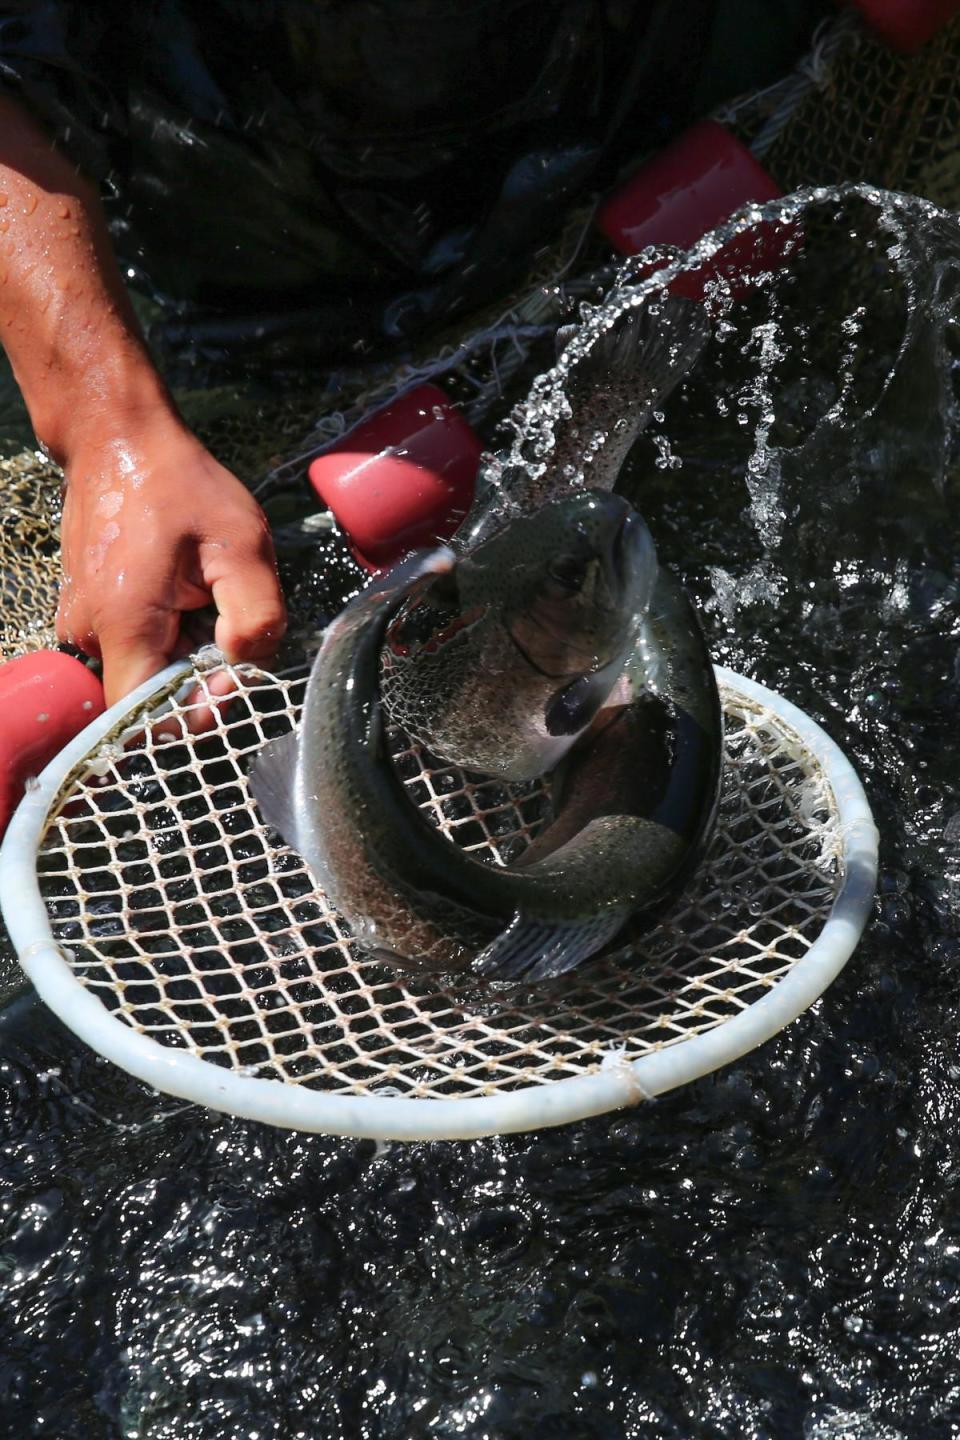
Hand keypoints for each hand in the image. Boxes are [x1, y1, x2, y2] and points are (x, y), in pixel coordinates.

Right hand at [56, 414, 286, 705]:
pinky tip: (184, 584)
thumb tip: (242, 662)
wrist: (118, 438)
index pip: (149, 719)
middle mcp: (91, 633)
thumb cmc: (181, 486)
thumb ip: (256, 615)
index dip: (197, 710)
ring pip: (148, 666)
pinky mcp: (88, 609)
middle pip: (153, 694)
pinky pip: (135, 641)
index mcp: (125, 625)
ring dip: (188, 644)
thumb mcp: (243, 544)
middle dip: (201, 671)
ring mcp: (84, 621)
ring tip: (204, 588)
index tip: (229, 665)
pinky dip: (169, 626)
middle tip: (227, 613)